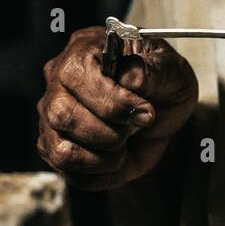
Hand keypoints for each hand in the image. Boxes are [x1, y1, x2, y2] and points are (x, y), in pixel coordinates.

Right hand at [38, 27, 198, 189]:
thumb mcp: (172, 69)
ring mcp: (52, 119)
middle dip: (109, 131)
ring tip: (125, 144)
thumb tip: (129, 79)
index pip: (75, 74)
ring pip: (61, 151)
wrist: (163, 112)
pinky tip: (119, 157)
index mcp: (83, 51)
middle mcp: (58, 84)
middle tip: (137, 126)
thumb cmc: (161, 82)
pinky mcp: (57, 149)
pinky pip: (71, 174)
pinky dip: (102, 174)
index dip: (111, 100)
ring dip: (103, 158)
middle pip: (61, 114)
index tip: (144, 111)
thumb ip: (153, 70)